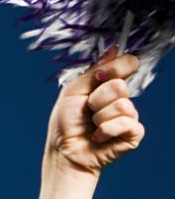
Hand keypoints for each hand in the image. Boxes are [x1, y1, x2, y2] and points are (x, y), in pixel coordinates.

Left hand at [35, 47, 144, 198]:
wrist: (64, 151)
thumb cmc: (66, 122)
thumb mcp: (74, 91)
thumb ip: (94, 71)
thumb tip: (114, 48)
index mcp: (106, 85)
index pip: (126, 65)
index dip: (118, 66)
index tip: (101, 76)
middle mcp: (120, 98)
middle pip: (120, 85)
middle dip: (97, 98)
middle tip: (87, 109)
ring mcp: (128, 116)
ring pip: (123, 104)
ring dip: (100, 116)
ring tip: (91, 125)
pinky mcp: (133, 134)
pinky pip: (127, 122)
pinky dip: (107, 129)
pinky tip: (98, 136)